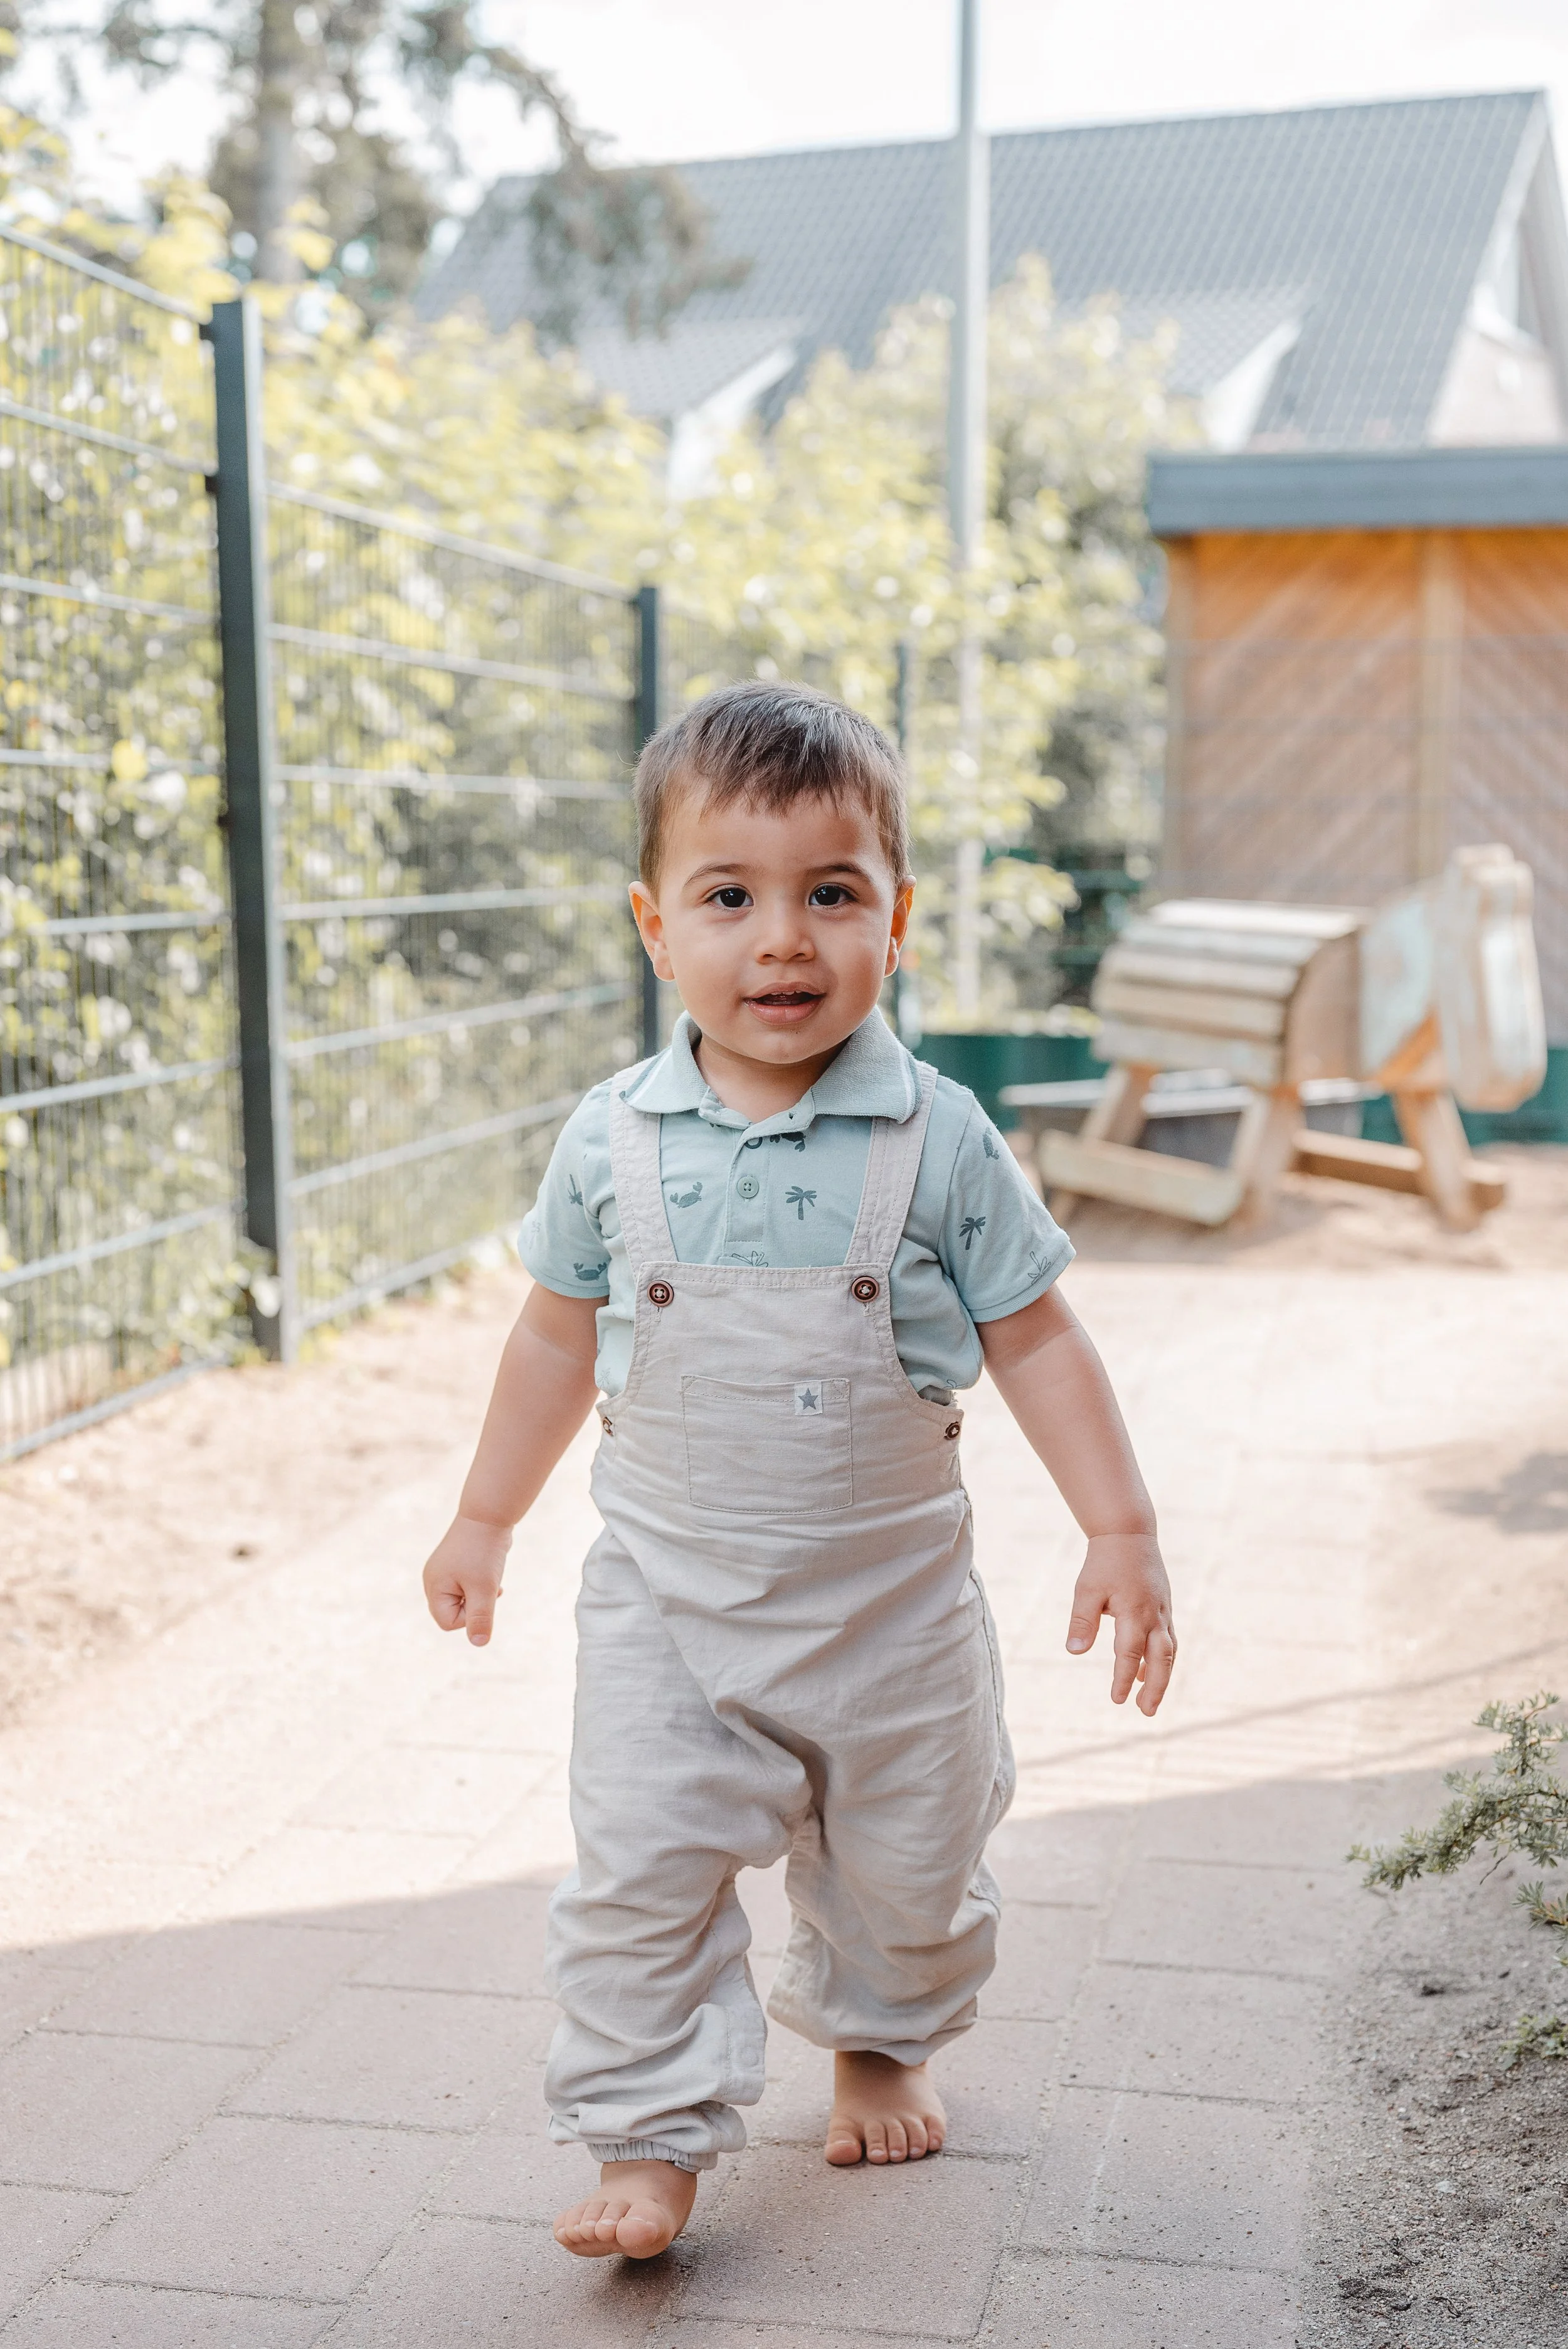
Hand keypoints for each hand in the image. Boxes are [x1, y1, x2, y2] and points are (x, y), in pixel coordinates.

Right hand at [423, 1514, 510, 1646]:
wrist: (489, 1514)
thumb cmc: (484, 1551)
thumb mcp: (484, 1588)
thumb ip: (481, 1617)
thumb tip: (479, 1644)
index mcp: (434, 1587)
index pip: (448, 1623)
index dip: (469, 1617)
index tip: (481, 1595)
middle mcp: (434, 1580)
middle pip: (454, 1613)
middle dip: (475, 1605)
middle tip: (486, 1585)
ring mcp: (445, 1572)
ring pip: (464, 1599)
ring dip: (481, 1594)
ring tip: (489, 1575)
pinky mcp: (457, 1565)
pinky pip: (469, 1586)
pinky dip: (482, 1584)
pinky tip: (491, 1572)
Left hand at [1065, 1531, 1176, 1714]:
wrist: (1129, 1533)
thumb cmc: (1104, 1562)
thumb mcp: (1086, 1589)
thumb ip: (1082, 1621)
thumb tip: (1075, 1652)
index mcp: (1133, 1611)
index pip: (1128, 1652)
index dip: (1124, 1678)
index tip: (1117, 1699)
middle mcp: (1153, 1615)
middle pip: (1161, 1659)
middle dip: (1155, 1687)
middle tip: (1145, 1712)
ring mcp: (1163, 1612)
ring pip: (1168, 1652)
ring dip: (1162, 1677)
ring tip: (1149, 1702)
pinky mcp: (1164, 1608)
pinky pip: (1168, 1640)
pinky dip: (1161, 1659)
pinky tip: (1147, 1672)